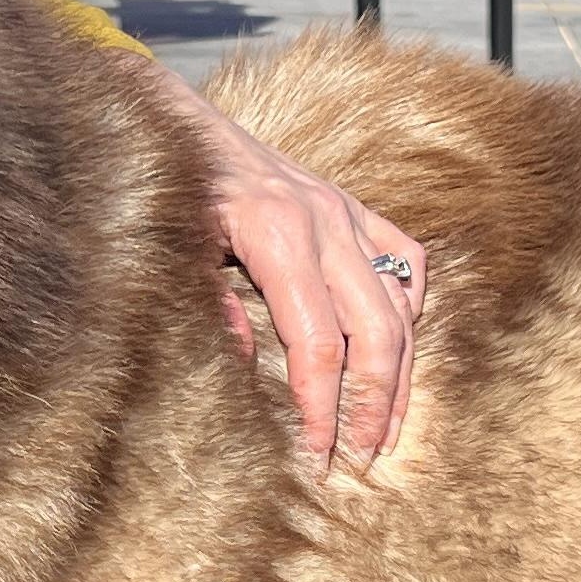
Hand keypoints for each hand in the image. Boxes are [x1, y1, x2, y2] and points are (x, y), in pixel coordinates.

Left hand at [177, 80, 426, 472]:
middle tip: (362, 462)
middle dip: (373, 407)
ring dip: (399, 375)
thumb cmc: (169, 189)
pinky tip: (402, 349)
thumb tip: (250, 368)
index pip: (319, 344)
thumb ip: (209, 307)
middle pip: (375, 335)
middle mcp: (326, 222)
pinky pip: (404, 262)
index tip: (318, 457)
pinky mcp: (354, 207)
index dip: (323, 408)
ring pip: (399, 306)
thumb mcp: (174, 250)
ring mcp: (347, 213)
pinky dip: (411, 308)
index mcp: (279, 235)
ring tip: (389, 431)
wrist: (177, 119)